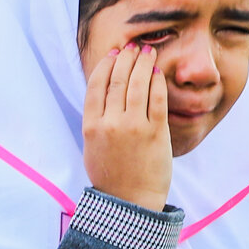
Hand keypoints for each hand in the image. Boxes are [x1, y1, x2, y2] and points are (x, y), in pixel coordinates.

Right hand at [83, 44, 170, 211]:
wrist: (130, 202)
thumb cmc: (110, 175)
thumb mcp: (92, 147)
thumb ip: (96, 120)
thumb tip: (104, 92)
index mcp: (91, 127)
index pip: (96, 86)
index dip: (105, 65)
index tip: (113, 53)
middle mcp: (110, 124)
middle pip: (117, 81)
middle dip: (126, 58)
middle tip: (133, 46)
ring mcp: (133, 127)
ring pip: (136, 86)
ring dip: (142, 63)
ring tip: (147, 51)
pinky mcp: (155, 132)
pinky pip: (157, 100)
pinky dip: (157, 82)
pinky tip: (157, 72)